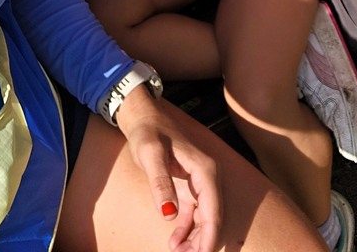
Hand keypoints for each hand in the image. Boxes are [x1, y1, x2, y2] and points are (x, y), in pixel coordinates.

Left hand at [115, 88, 219, 251]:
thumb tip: (169, 214)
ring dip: (195, 239)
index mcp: (205, 169)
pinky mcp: (190, 187)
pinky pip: (195, 214)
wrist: (143, 117)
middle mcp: (208, 176)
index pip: (213, 210)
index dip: (210, 237)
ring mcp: (200, 182)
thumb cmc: (147, 132)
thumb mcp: (150, 155)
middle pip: (213, 218)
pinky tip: (175, 241)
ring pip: (205, 219)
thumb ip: (160, 183)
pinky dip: (187, 230)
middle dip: (202, 242)